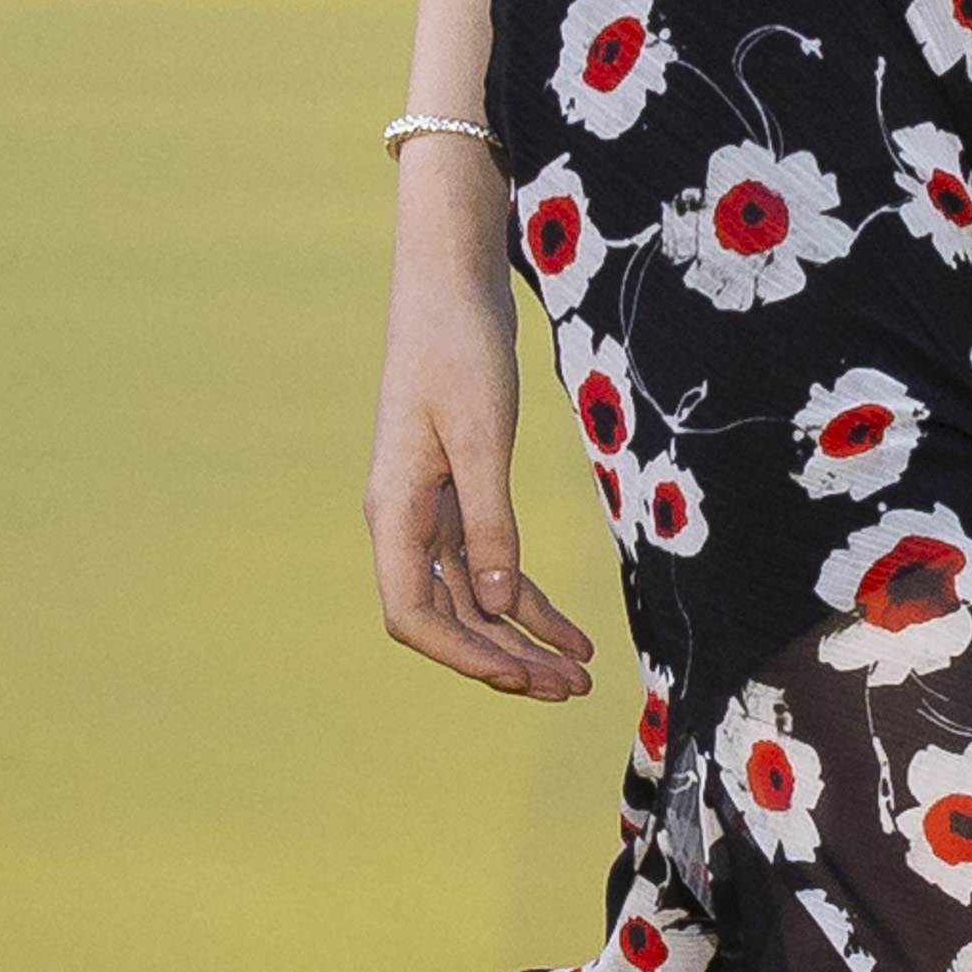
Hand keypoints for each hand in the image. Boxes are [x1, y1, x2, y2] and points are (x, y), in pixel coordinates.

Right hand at [367, 162, 596, 697]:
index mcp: (393, 511)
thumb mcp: (481, 435)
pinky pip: (492, 565)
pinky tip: (570, 633)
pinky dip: (529, 601)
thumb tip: (500, 604)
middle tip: (572, 691)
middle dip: (507, 659)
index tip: (520, 673)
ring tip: (579, 676)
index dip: (463, 654)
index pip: (413, 614)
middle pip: (449, 618)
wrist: (450, 280)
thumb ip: (490, 521)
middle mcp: (405, 522)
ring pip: (474, 600)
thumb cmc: (457, 345)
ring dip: (522, 639)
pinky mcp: (461, 494)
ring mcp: (432, 512)